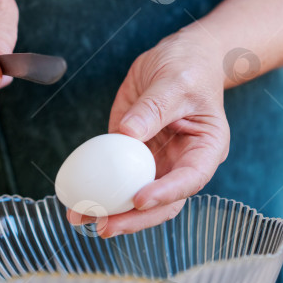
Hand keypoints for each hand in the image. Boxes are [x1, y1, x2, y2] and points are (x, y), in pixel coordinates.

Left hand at [68, 29, 229, 237]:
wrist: (179, 57)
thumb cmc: (189, 67)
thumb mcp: (175, 81)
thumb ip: (154, 108)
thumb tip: (128, 133)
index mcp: (206, 150)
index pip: (190, 180)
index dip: (166, 194)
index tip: (139, 199)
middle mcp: (182, 164)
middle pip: (163, 203)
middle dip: (134, 218)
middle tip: (105, 225)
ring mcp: (157, 163)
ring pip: (137, 200)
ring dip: (111, 213)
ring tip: (81, 217)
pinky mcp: (133, 156)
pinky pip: (117, 180)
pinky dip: (98, 192)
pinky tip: (77, 200)